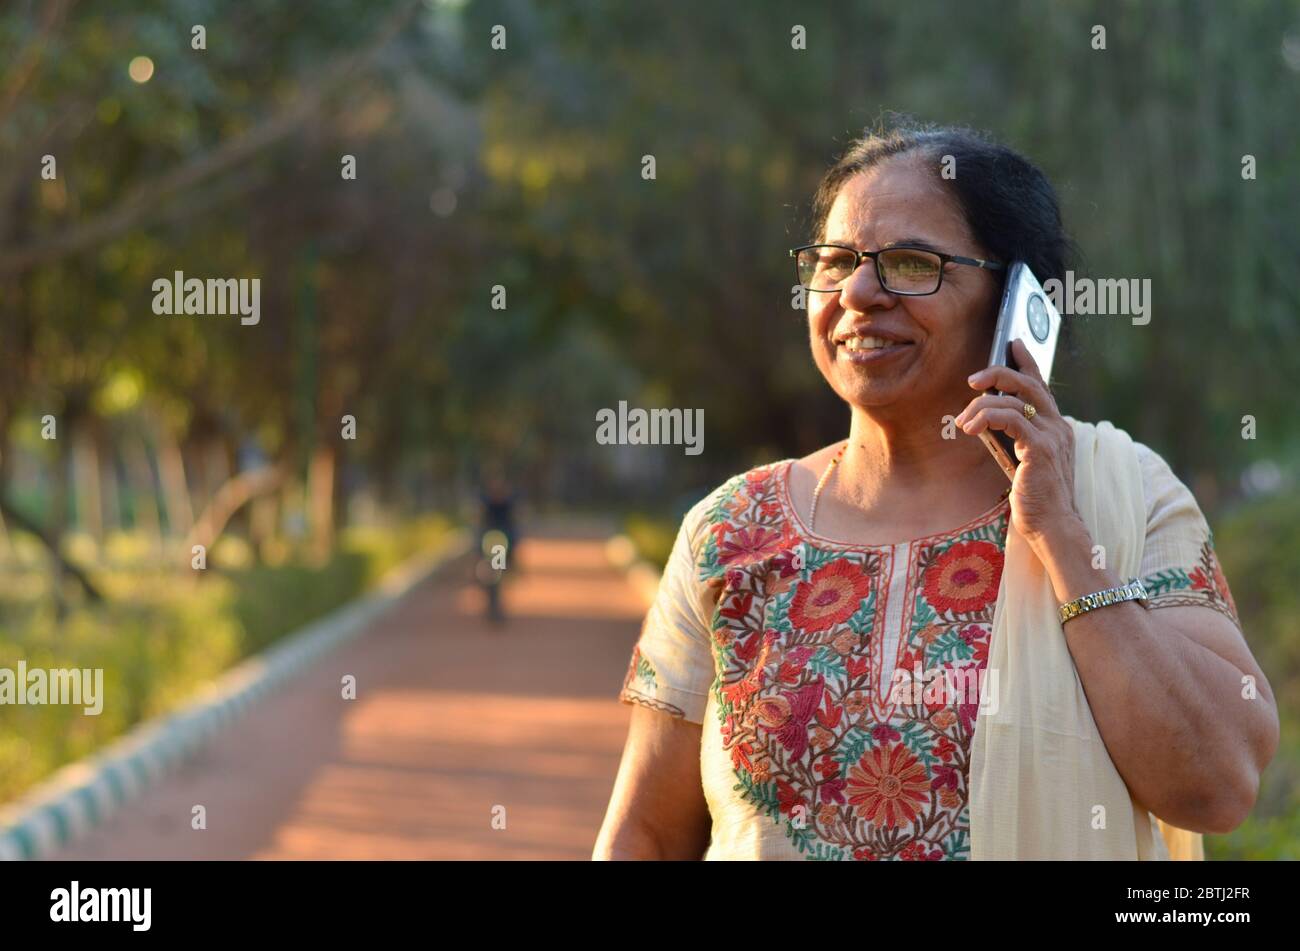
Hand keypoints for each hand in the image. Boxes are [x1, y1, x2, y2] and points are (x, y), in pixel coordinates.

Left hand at [954, 338, 1082, 548]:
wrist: (1053, 525)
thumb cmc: (1036, 498)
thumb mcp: (1024, 460)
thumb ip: (1015, 438)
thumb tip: (987, 419)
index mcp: (1057, 427)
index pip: (1041, 386)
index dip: (1027, 362)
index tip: (1013, 343)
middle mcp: (1058, 426)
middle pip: (1028, 383)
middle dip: (998, 372)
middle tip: (973, 380)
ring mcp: (1052, 436)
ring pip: (1012, 400)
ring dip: (980, 406)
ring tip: (963, 422)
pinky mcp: (1040, 448)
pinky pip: (1009, 419)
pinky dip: (985, 418)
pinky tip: (970, 429)